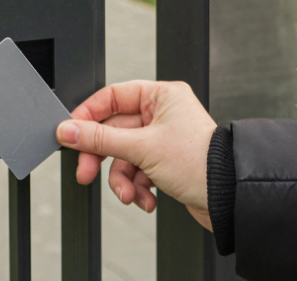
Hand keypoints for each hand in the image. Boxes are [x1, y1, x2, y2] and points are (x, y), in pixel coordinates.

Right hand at [56, 80, 217, 229]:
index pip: (113, 96)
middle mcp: (163, 114)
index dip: (88, 115)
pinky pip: (138, 171)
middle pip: (114, 130)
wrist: (228, 197)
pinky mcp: (166, 162)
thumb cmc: (200, 163)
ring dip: (122, 180)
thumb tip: (67, 130)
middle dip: (102, 157)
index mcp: (162, 96)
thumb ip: (100, 139)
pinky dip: (138, 188)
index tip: (70, 133)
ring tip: (128, 195)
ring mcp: (164, 139)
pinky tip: (146, 199)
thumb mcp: (142, 148)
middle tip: (85, 172)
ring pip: (124, 156)